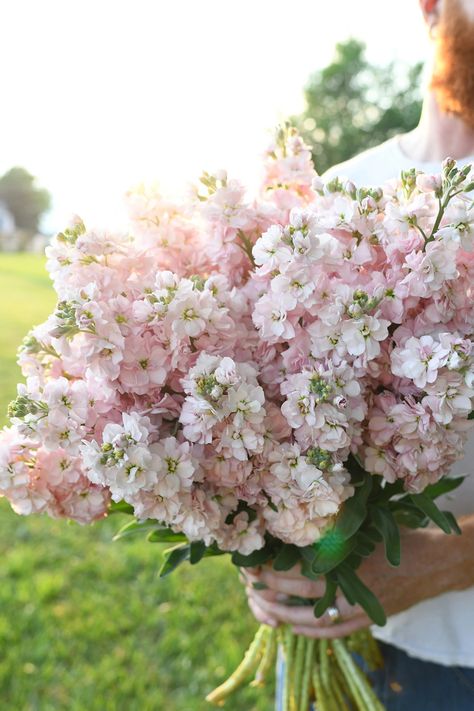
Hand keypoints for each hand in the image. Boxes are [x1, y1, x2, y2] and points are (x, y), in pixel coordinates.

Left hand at [242, 525, 471, 638]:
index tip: (252, 563)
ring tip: (264, 606)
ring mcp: (356, 607)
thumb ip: (330, 528)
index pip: (296, 567)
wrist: (431, 563)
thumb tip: (293, 522)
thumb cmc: (393, 536)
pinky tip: (293, 627)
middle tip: (251, 583)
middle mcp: (346, 585)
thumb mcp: (361, 525)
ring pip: (309, 617)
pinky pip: (330, 632)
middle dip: (269, 589)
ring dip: (283, 613)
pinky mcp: (364, 620)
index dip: (270, 568)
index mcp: (343, 558)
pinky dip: (308, 631)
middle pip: (296, 591)